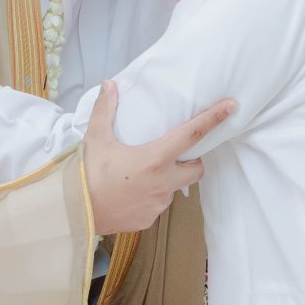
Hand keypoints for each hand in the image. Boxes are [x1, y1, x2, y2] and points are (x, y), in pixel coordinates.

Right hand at [82, 80, 234, 234]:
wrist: (74, 214)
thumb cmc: (86, 175)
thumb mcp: (95, 139)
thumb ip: (105, 110)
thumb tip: (109, 84)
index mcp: (155, 159)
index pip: (192, 134)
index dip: (213, 119)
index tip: (231, 107)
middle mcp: (163, 183)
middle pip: (196, 169)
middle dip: (193, 161)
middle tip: (175, 155)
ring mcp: (158, 204)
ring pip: (174, 188)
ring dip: (168, 180)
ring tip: (143, 175)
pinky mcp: (149, 220)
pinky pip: (157, 205)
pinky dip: (151, 197)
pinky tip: (131, 193)